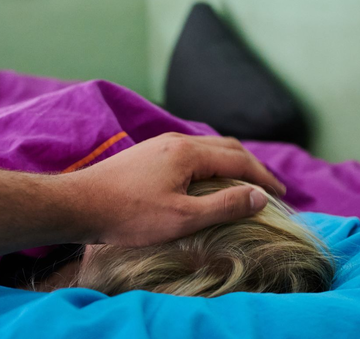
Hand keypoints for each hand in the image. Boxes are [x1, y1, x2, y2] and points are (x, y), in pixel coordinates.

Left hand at [67, 133, 285, 246]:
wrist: (77, 204)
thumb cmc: (128, 215)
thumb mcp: (181, 218)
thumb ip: (224, 206)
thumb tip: (259, 196)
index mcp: (189, 153)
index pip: (239, 161)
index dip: (263, 177)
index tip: (281, 193)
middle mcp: (178, 141)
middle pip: (227, 147)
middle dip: (252, 165)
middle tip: (269, 186)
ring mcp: (161, 144)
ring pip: (208, 147)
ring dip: (231, 162)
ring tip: (244, 182)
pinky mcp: (149, 153)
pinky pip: (192, 151)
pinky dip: (212, 163)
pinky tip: (207, 179)